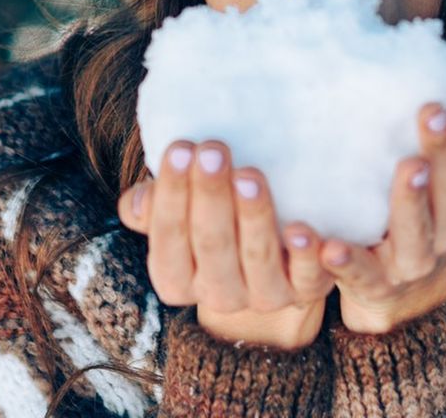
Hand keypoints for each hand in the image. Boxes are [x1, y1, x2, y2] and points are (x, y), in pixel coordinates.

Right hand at [117, 140, 334, 348]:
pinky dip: (308, 256)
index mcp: (177, 279)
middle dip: (212, 197)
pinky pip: (308, 278)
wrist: (270, 263)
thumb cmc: (214, 220)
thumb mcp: (180, 214)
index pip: (168, 238)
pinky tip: (303, 230)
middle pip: (213, 246)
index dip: (172, 195)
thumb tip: (137, 201)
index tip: (181, 149)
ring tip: (250, 176)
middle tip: (214, 152)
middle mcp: (218, 294)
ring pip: (258, 260)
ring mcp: (263, 296)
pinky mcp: (304, 289)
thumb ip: (152, 207)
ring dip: (254, 217)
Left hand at [320, 99, 445, 333]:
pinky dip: (344, 260)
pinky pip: (358, 272)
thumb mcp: (442, 183)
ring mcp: (410, 263)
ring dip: (410, 200)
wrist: (399, 298)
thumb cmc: (420, 217)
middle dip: (444, 154)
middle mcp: (444, 236)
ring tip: (408, 168)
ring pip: (415, 235)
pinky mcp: (373, 284)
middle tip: (433, 114)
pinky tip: (327, 245)